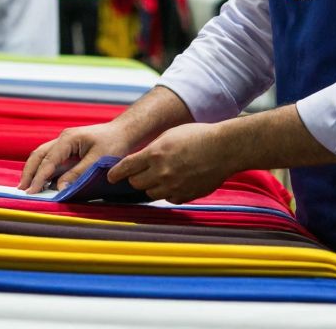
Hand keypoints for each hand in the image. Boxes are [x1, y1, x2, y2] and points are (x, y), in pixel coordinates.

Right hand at [19, 121, 137, 192]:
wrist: (123, 132)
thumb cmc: (113, 144)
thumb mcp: (97, 160)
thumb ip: (78, 174)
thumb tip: (60, 188)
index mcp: (67, 139)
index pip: (48, 161)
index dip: (38, 178)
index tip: (31, 192)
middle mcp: (62, 139)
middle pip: (38, 155)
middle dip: (28, 173)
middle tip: (21, 190)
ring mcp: (64, 143)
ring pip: (42, 156)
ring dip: (33, 171)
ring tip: (26, 187)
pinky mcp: (68, 149)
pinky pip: (50, 159)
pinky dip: (43, 170)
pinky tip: (41, 182)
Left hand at [107, 122, 234, 204]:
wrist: (224, 148)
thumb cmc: (198, 136)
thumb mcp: (170, 135)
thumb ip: (153, 149)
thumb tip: (139, 160)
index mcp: (155, 154)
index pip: (126, 168)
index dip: (116, 173)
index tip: (111, 177)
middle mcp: (161, 172)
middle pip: (136, 183)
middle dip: (135, 178)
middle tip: (140, 173)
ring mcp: (173, 186)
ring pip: (151, 194)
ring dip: (152, 187)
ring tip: (161, 177)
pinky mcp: (185, 195)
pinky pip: (169, 199)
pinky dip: (169, 193)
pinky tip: (176, 183)